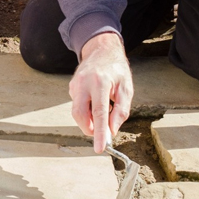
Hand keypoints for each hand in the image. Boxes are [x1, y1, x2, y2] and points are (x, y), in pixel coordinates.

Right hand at [70, 33, 133, 153]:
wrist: (101, 50)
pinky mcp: (71, 87)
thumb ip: (121, 110)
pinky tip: (95, 103)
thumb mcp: (126, 88)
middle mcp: (84, 83)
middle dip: (90, 129)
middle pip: (80, 115)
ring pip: (77, 112)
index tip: (100, 148)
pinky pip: (77, 106)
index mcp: (100, 82)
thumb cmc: (117, 70)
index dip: (99, 133)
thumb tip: (113, 130)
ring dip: (88, 121)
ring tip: (102, 115)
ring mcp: (75, 85)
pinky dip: (87, 112)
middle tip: (102, 134)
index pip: (98, 113)